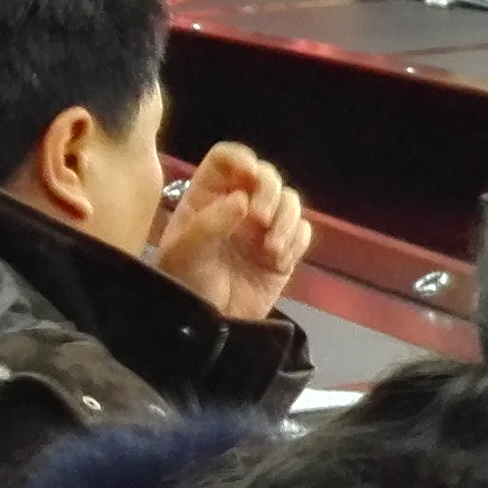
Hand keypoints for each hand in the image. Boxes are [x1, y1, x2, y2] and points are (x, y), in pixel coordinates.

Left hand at [154, 140, 313, 320]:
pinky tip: (279, 261)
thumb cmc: (185, 285)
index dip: (241, 160)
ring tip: (273, 249)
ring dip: (287, 220)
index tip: (249, 177)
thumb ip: (210, 222)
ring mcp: (262, 229)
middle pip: (267, 176)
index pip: (227, 159)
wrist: (206, 327)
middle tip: (262, 219)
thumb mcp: (185, 253)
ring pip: (290, 201)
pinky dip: (297, 241)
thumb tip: (243, 199)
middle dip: (271, 192)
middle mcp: (238, 206)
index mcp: (207, 197)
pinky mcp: (283, 252)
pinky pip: (303, 232)